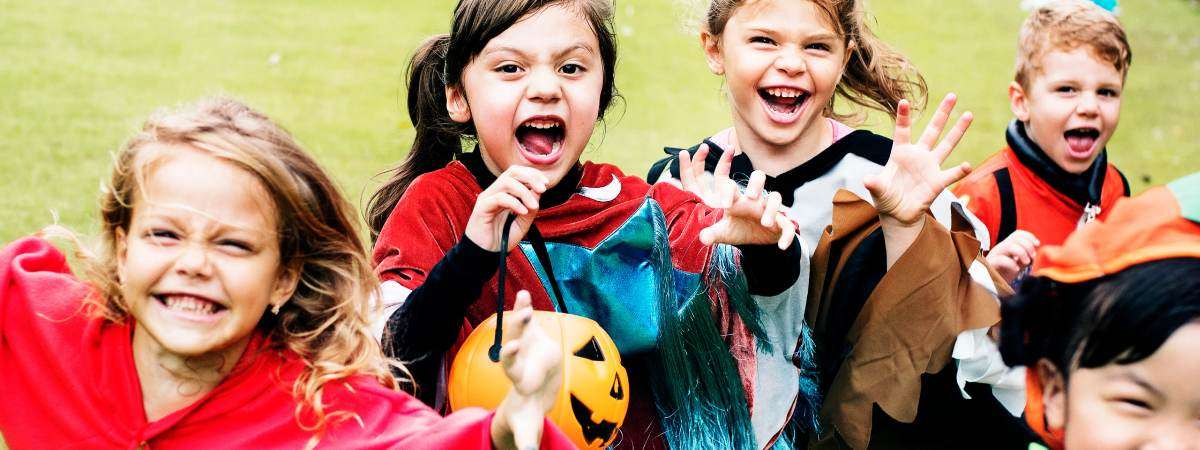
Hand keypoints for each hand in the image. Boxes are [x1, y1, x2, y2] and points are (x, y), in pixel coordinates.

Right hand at [465, 166, 548, 251]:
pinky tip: (522, 212)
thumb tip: (539, 191)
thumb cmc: (502, 239)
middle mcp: (495, 192)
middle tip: (543, 189)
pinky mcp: (481, 207)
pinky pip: (499, 198)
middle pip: (512, 171)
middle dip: (531, 177)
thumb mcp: (523, 223)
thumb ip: (531, 208)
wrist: (486, 255)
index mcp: (504, 192)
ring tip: (533, 206)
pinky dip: (514, 203)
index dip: (533, 174)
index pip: (518, 173)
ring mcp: (487, 198)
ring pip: (506, 181)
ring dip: (524, 191)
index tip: (546, 184)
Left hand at [491, 291, 562, 449]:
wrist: (532, 396)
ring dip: (520, 313)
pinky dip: (525, 308)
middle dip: (516, 329)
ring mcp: (522, 346)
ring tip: (523, 297)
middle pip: (513, 340)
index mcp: (516, 377)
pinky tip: (523, 293)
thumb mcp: (528, 427)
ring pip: (518, 327)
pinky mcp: (531, 338)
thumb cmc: (527, 414)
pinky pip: (527, 320)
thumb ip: (527, 438)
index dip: (509, 356)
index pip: (509, 365)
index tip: (509, 348)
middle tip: (523, 315)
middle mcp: (516, 358)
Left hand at [679, 144, 796, 249]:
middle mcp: (754, 200)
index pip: (731, 187)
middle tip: (750, 196)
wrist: (756, 239)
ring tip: (765, 223)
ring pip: (776, 198)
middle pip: (758, 178)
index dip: (728, 192)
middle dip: (755, 184)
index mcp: (737, 200)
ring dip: (772, 209)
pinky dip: (787, 235)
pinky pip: (788, 226)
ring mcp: (769, 209)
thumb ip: (713, 233)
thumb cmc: (738, 229)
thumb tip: (702, 238)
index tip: (725, 205)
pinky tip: (781, 246)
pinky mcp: (781, 223)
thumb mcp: (724, 233)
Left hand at [865, 94, 973, 226]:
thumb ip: (874, 184)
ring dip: (958, 130)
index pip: (902, 131)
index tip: (903, 100)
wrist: (898, 214)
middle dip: (942, 113)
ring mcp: (930, 167)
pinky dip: (959, 171)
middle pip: (932, 130)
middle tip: (952, 95)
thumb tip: (867, 180)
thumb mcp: (877, 190)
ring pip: (947, 145)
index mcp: (900, 153)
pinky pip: (951, 174)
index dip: (903, 116)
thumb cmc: (886, 198)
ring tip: (968, 114)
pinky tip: (967, 165)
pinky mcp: (937, 182)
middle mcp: (918, 156)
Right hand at [986, 230, 1038, 283]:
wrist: (993, 286)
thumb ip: (1026, 256)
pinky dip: (1012, 263)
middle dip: (1027, 245)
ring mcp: (994, 255)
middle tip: (1033, 256)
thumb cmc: (1006, 274)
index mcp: (1007, 246)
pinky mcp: (990, 264)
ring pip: (1008, 246)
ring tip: (1026, 262)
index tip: (1037, 244)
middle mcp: (1000, 248)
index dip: (1029, 236)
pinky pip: (1001, 259)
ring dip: (1021, 252)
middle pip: (1014, 238)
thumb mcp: (1019, 264)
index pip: (1017, 234)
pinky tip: (1016, 269)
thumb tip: (1034, 252)